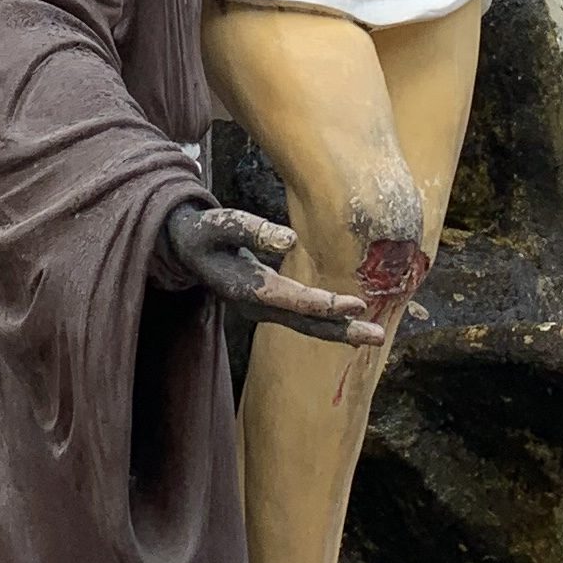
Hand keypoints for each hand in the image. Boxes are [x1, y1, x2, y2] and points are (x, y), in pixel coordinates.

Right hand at [161, 199, 387, 349]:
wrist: (184, 250)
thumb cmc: (204, 233)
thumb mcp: (220, 226)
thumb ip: (251, 230)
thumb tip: (290, 240)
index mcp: (244, 289)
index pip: (290, 300)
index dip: (322, 304)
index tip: (355, 305)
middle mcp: (256, 307)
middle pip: (304, 324)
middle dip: (342, 330)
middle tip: (377, 336)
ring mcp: (262, 310)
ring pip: (306, 326)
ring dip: (341, 330)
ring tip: (375, 335)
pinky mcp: (269, 306)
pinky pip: (303, 319)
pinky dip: (328, 322)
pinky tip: (352, 322)